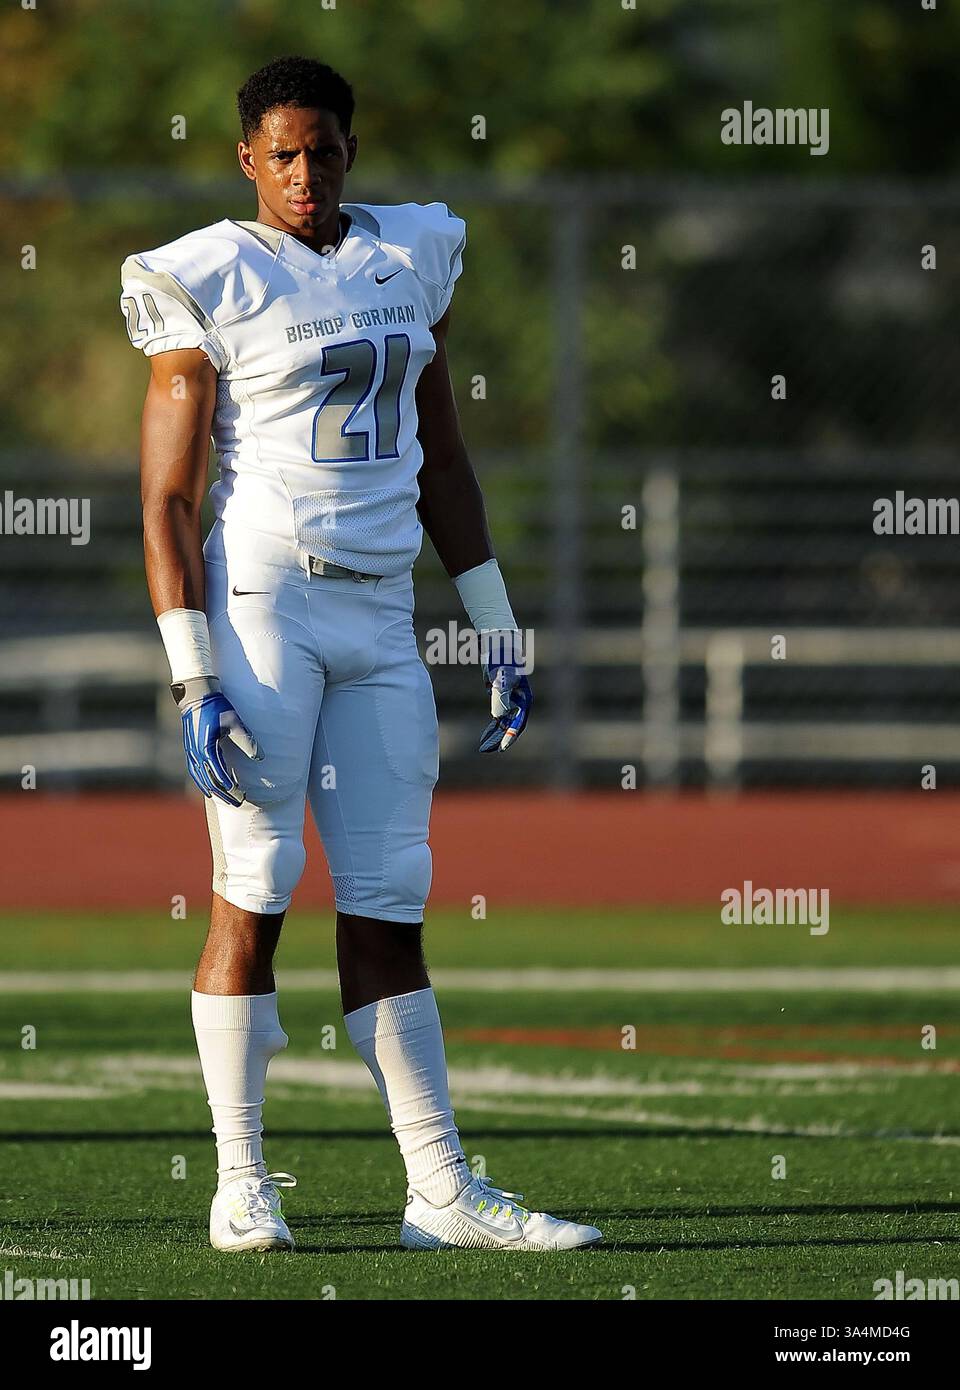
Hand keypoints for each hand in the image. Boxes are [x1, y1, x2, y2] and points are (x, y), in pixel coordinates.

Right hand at [173, 677, 260, 805]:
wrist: (196, 694)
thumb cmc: (216, 706)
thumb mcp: (234, 722)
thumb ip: (247, 740)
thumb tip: (260, 757)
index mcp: (206, 749)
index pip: (219, 775)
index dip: (230, 788)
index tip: (241, 795)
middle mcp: (196, 753)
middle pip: (209, 781)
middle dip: (224, 794)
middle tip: (238, 802)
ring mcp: (190, 751)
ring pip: (199, 778)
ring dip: (212, 790)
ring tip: (224, 798)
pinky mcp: (189, 748)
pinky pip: (194, 770)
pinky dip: (202, 781)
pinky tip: (209, 785)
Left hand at [478, 630, 531, 752]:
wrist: (497, 646)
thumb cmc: (501, 660)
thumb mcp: (501, 678)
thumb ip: (501, 696)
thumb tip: (499, 717)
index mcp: (523, 699)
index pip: (518, 723)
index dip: (510, 737)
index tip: (502, 749)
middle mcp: (519, 702)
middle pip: (511, 727)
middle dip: (500, 740)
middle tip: (488, 750)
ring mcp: (510, 701)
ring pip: (504, 724)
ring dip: (495, 736)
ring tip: (484, 748)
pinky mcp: (500, 699)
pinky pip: (498, 718)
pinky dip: (492, 728)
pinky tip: (485, 737)